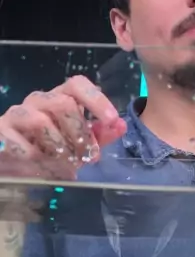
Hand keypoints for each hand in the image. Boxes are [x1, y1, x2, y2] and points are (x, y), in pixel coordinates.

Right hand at [0, 75, 126, 180]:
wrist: (10, 161)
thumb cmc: (47, 150)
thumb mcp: (77, 144)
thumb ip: (99, 135)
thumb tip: (121, 126)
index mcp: (59, 98)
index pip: (77, 85)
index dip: (96, 99)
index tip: (112, 119)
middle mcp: (38, 101)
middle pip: (64, 104)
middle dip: (80, 133)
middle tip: (88, 157)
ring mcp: (17, 114)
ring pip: (42, 123)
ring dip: (59, 149)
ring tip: (66, 167)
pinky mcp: (2, 131)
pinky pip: (23, 144)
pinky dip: (38, 161)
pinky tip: (43, 171)